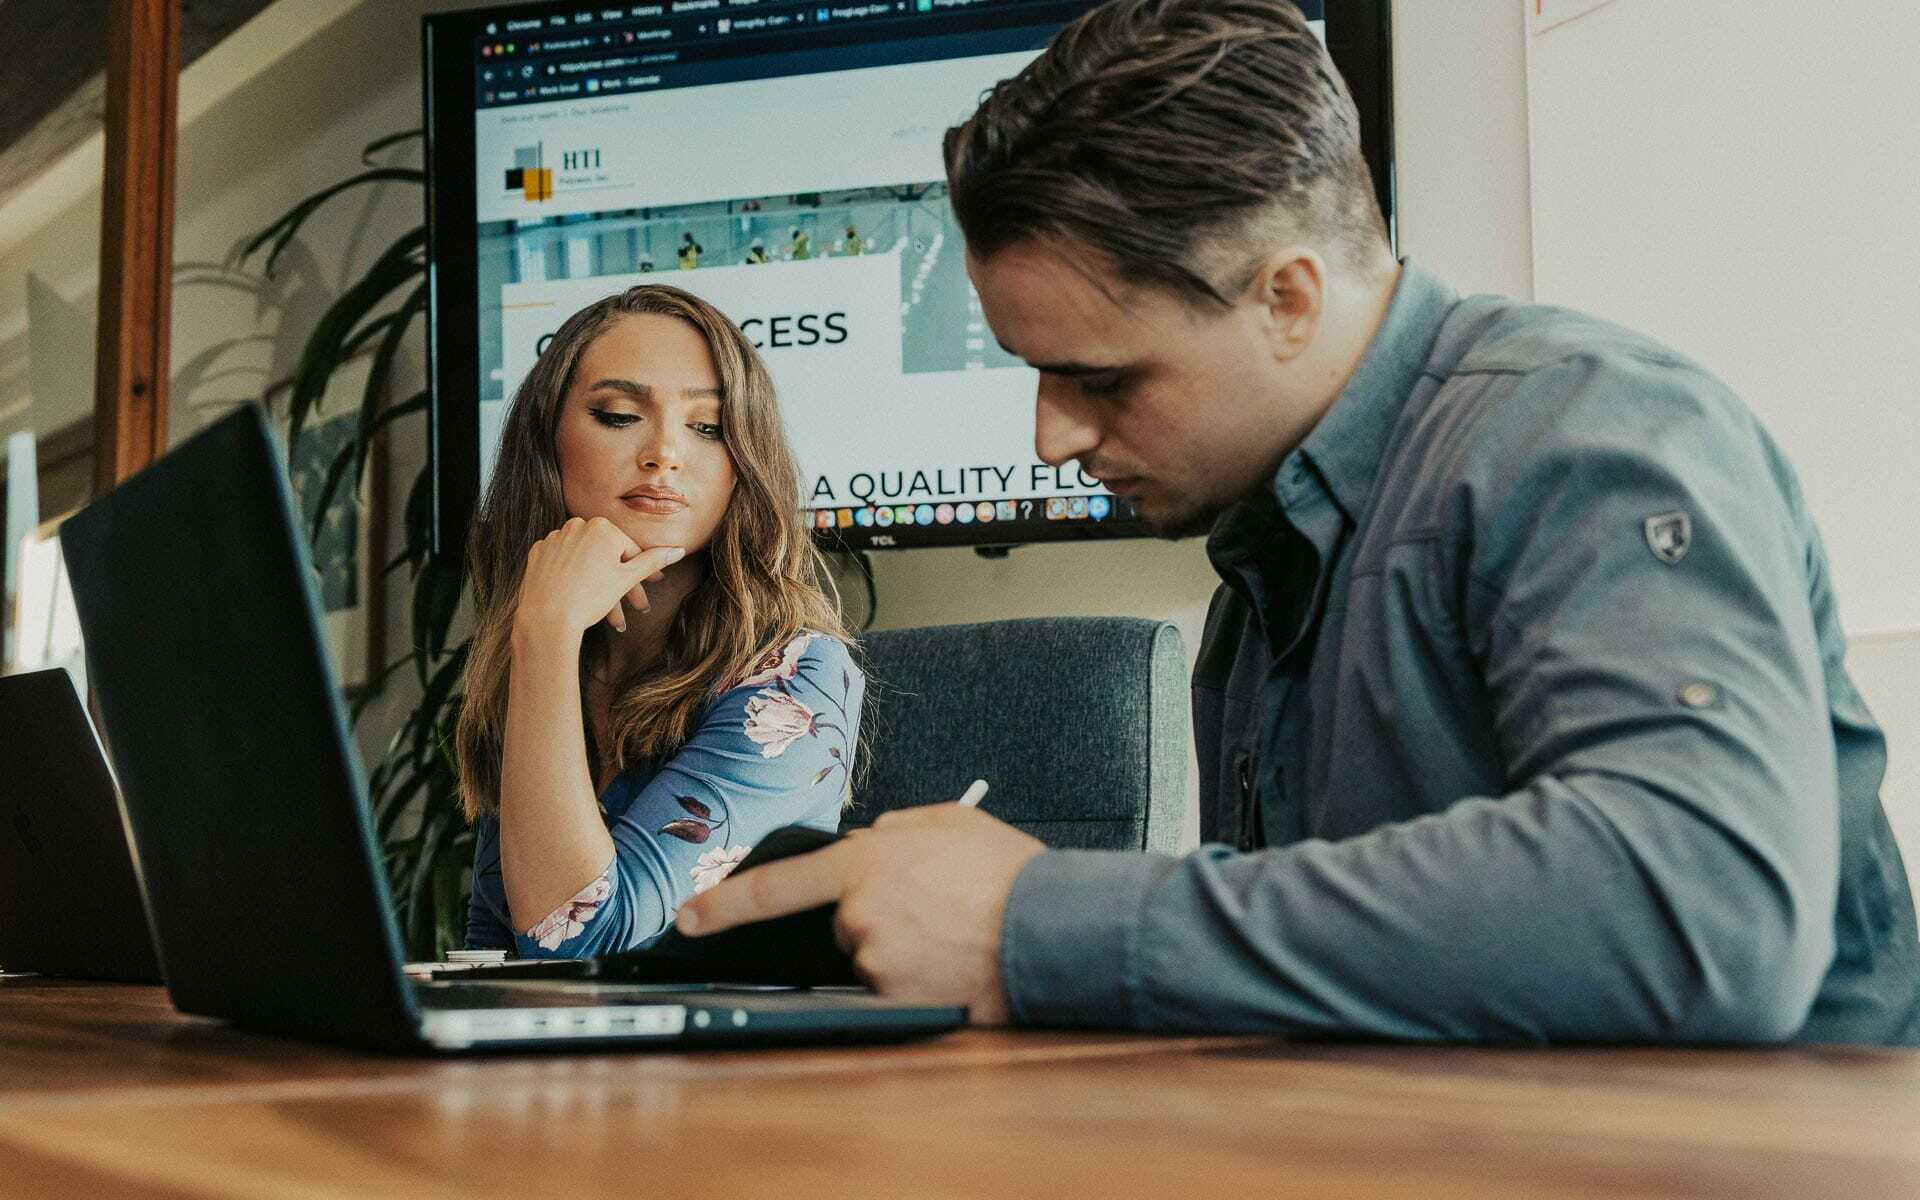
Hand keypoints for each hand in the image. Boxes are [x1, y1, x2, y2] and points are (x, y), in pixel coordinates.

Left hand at [513, 516, 683, 644]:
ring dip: (598, 581)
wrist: (546, 618)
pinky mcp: (538, 553)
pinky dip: (572, 576)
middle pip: (606, 555)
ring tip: (606, 611)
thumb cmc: (590, 598)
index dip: (643, 571)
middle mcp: (576, 525)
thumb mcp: (627, 578)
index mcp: (602, 527)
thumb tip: (678, 550)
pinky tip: (578, 594)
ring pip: (585, 560)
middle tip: (636, 606)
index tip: (652, 585)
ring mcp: (554, 538)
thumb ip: (653, 561)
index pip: (630, 550)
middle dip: (621, 582)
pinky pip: (563, 562)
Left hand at [675, 804, 1045, 1024]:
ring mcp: (877, 961)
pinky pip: (893, 986)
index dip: (721, 904)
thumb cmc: (1006, 873)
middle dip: (874, 912)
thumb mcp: (948, 822)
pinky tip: (953, 958)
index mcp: (864, 861)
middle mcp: (859, 913)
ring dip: (900, 945)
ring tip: (952, 930)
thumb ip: (893, 828)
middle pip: (841, 920)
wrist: (1052, 930)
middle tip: (930, 904)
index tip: (686, 917)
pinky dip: (918, 974)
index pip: (773, 886)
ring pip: (870, 955)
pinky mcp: (899, 999)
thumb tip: (866, 842)